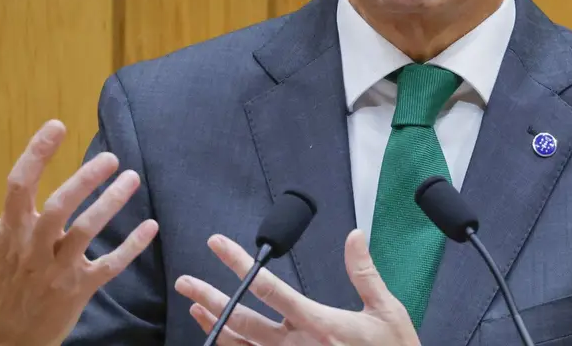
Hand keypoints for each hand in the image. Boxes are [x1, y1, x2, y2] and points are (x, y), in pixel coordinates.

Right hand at [0, 120, 159, 345]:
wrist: (5, 338)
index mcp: (10, 231)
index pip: (19, 185)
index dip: (37, 154)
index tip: (57, 126)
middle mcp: (33, 248)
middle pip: (59, 208)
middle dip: (85, 181)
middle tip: (111, 158)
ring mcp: (57, 270)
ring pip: (86, 233)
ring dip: (111, 205)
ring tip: (132, 178)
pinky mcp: (79, 288)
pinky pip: (109, 266)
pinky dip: (131, 246)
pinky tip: (151, 225)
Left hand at [176, 230, 420, 345]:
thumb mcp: (385, 310)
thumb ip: (364, 273)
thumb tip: (353, 236)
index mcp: (318, 324)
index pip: (269, 288)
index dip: (240, 264)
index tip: (219, 245)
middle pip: (242, 320)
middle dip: (210, 298)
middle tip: (186, 282)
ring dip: (215, 326)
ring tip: (194, 308)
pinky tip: (220, 338)